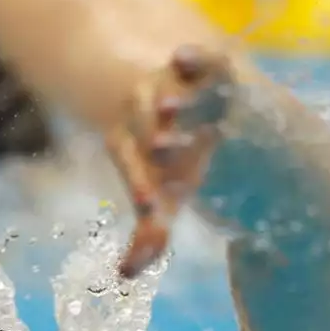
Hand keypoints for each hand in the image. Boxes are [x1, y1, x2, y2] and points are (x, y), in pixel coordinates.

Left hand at [105, 44, 232, 278]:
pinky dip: (194, 57)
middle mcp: (147, 114)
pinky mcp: (203, 68)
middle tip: (157, 150)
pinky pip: (200, 61)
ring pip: (170, 95)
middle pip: (148, 129)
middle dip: (155, 143)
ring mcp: (174, 87)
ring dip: (172, 102)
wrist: (187, 100)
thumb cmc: (175, 162)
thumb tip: (126, 275)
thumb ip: (150, 235)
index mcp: (133, 145)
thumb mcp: (167, 197)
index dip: (139, 182)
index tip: (146, 204)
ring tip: (169, 108)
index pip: (132, 165)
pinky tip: (181, 55)